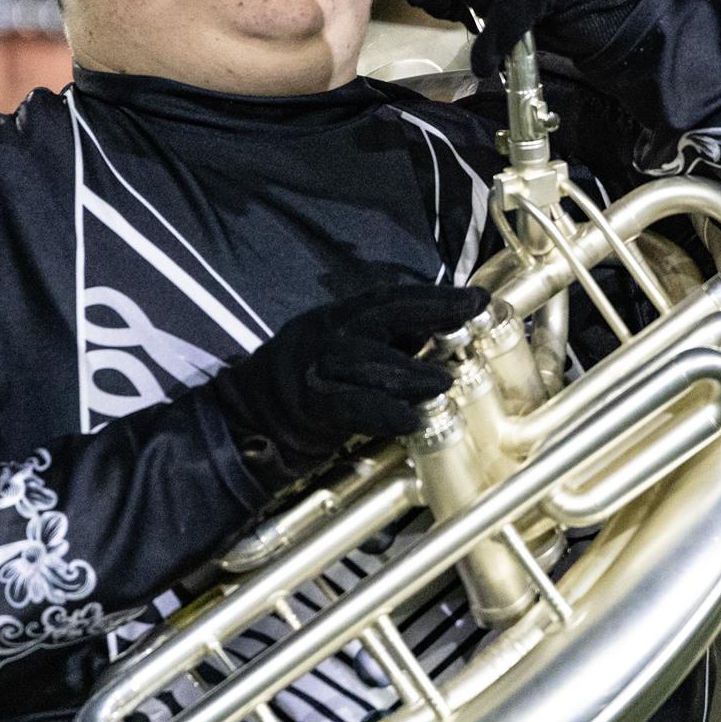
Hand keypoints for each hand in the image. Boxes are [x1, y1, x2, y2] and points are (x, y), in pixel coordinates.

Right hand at [209, 284, 486, 478]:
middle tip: (471, 313)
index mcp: (335, 318)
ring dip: (411, 370)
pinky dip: (384, 412)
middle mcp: (324, 332)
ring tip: (446, 381)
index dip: (435, 295)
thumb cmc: (302, 394)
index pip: (390, 297)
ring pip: (368, 359)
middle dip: (433, 311)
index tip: (477, 296)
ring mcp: (313, 367)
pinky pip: (352, 406)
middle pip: (383, 314)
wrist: (243, 427)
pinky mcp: (308, 405)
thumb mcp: (340, 355)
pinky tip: (414, 420)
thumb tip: (441, 341)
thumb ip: (383, 346)